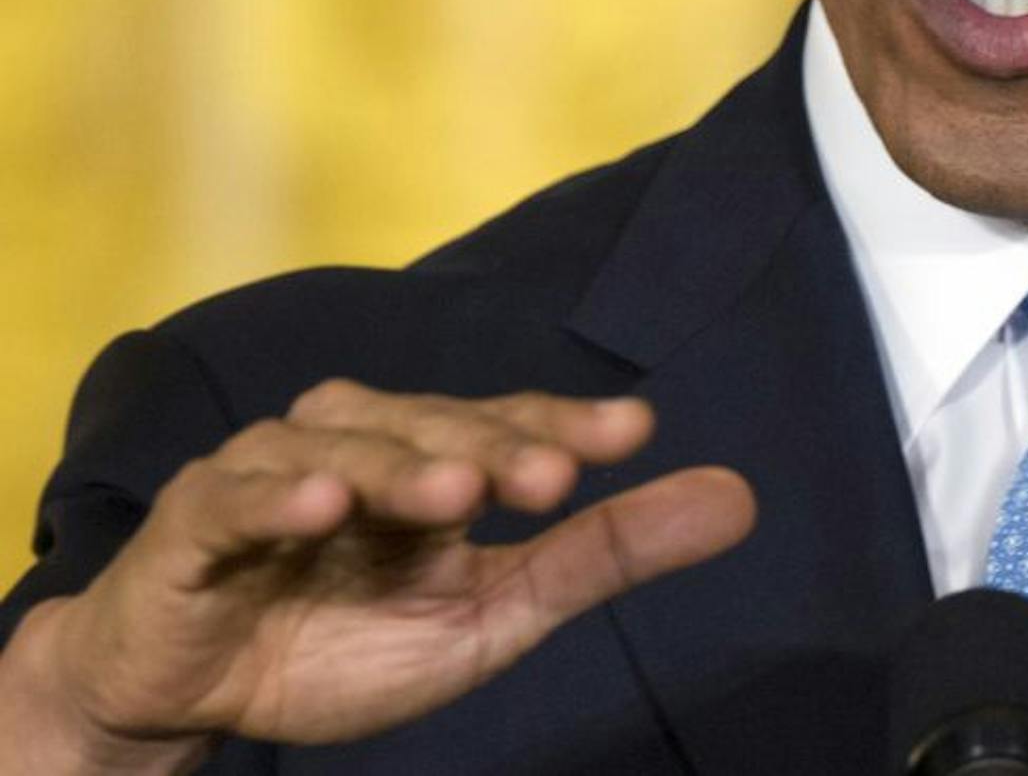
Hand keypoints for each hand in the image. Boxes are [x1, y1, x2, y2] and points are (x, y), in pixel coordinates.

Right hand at [3, 381, 753, 767]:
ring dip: (398, 465)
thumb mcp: (492, 615)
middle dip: (495, 448)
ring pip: (341, 448)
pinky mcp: (193, 519)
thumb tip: (742, 496)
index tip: (634, 435)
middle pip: (435, 426)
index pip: (510, 425)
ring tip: (455, 493)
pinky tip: (321, 506)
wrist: (195, 693)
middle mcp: (358, 441)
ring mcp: (272, 472)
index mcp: (433, 457)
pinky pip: (233, 497)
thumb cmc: (347, 640)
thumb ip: (606, 555)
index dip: (565, 426)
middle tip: (554, 478)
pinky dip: (275, 496)